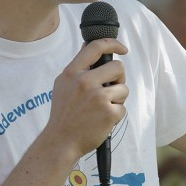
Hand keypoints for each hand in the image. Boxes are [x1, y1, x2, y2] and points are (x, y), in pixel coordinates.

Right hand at [46, 38, 127, 159]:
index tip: (122, 49)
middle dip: (118, 78)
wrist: (61, 140)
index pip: (96, 47)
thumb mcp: (62, 85)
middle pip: (118, 67)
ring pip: (124, 88)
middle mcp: (85, 82)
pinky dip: (115, 115)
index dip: (113, 44)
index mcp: (72, 72)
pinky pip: (122, 108)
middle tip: (111, 90)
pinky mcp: (109, 112)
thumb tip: (88, 47)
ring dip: (118, 99)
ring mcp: (98, 97)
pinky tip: (102, 120)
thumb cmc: (63, 114)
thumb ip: (77, 68)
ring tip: (103, 108)